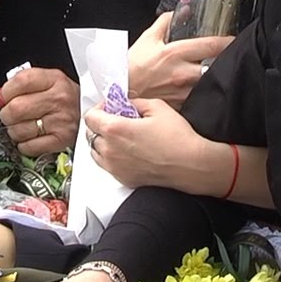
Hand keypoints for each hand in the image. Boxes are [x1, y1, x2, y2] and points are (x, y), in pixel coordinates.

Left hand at [0, 68, 79, 156]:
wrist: (92, 114)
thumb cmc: (66, 98)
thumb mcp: (48, 82)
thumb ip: (21, 85)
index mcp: (55, 79)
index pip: (21, 81)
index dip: (6, 91)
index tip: (4, 96)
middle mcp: (59, 99)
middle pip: (16, 108)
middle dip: (6, 114)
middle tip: (10, 115)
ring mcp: (60, 121)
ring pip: (19, 130)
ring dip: (14, 131)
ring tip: (24, 126)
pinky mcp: (61, 140)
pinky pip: (28, 147)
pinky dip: (24, 145)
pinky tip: (31, 137)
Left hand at [86, 98, 209, 190]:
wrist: (190, 165)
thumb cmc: (177, 139)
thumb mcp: (157, 107)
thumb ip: (136, 102)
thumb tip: (127, 103)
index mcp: (115, 130)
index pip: (90, 117)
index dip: (98, 109)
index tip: (109, 108)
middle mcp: (110, 150)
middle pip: (91, 134)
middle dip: (101, 124)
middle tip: (117, 120)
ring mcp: (115, 167)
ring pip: (96, 152)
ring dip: (103, 142)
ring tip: (121, 137)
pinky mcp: (123, 179)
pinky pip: (107, 166)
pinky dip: (111, 157)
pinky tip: (128, 151)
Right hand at [127, 13, 233, 108]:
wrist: (120, 92)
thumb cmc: (131, 67)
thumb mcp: (147, 39)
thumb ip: (166, 22)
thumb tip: (180, 11)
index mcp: (175, 53)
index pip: (211, 45)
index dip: (228, 42)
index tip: (234, 40)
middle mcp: (183, 73)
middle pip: (216, 67)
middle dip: (224, 62)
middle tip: (228, 58)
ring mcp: (183, 91)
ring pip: (209, 84)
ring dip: (213, 78)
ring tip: (215, 75)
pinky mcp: (181, 106)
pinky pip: (199, 99)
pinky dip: (202, 94)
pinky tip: (202, 91)